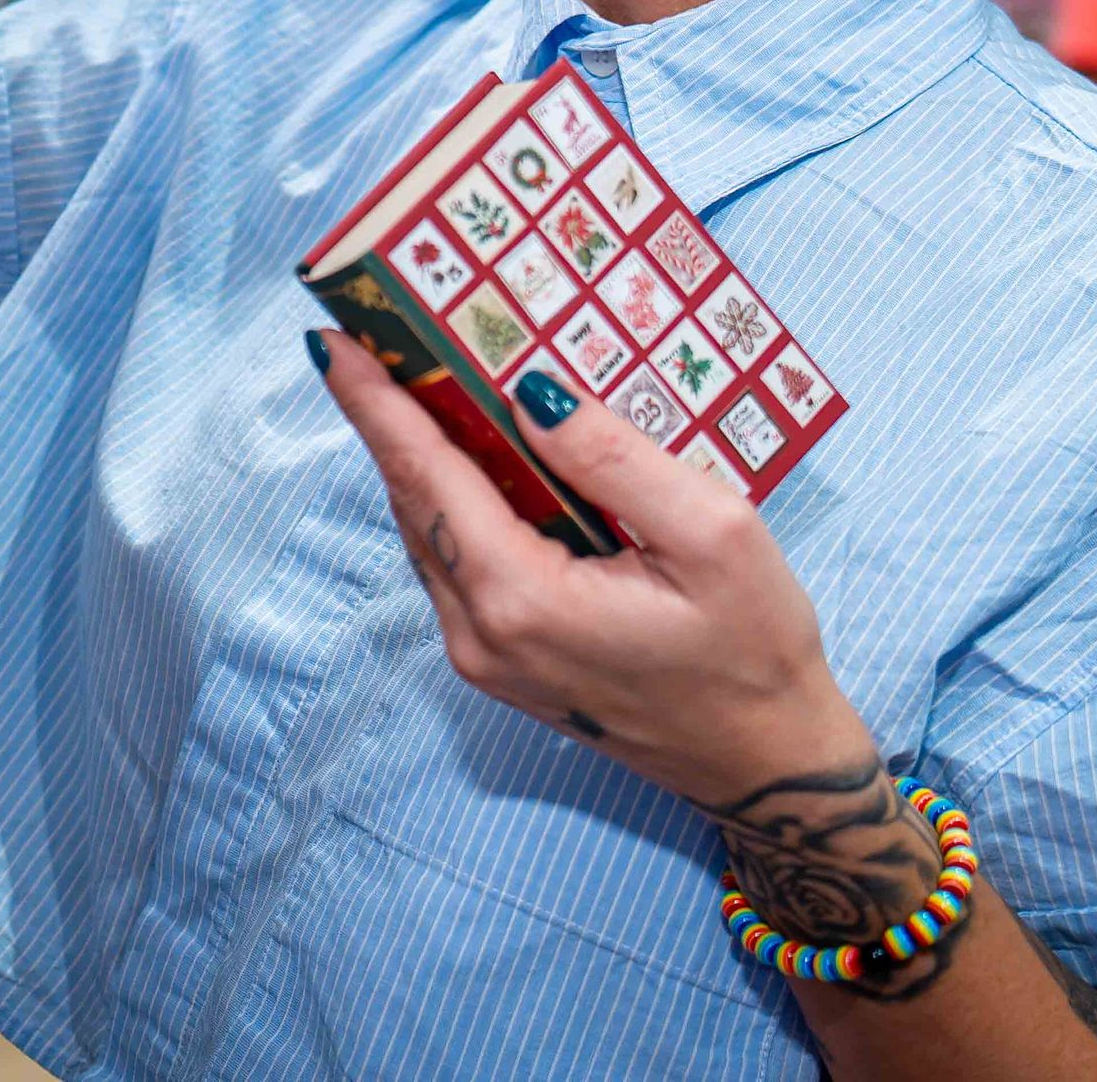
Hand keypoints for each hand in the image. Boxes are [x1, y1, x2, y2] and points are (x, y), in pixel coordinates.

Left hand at [312, 331, 875, 809]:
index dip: (374, 402)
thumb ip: (612, 458)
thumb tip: (530, 394)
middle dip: (391, 414)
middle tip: (381, 333)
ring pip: (427, 531)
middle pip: (412, 500)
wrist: (764, 762)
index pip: (423, 476)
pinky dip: (451, 499)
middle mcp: (479, 633)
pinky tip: (472, 453)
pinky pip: (454, 561)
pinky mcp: (500, 662)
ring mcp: (483, 656)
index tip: (332, 339)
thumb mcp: (713, 534)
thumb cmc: (753, 652)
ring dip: (418, 455)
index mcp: (520, 598)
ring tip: (418, 376)